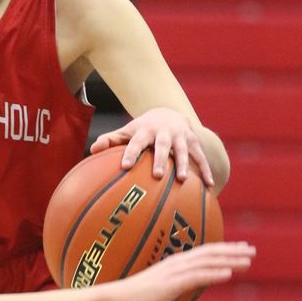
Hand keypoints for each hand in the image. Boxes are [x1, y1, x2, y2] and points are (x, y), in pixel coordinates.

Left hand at [91, 108, 213, 184]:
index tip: (124, 166)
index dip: (130, 152)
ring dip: (184, 164)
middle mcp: (164, 133)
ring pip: (183, 151)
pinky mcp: (194, 143)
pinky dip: (206, 171)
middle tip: (157, 175)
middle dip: (160, 159)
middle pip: (162, 145)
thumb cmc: (143, 130)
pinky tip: (210, 187)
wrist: (170, 113)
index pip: (136, 141)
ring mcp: (181, 137)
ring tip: (183, 180)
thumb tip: (92, 149)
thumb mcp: (128, 132)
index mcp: (145, 131)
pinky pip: (201, 157)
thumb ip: (111, 140)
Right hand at [107, 241, 253, 300]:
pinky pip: (198, 276)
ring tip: (249, 260)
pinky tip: (230, 274)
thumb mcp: (157, 289)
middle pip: (210, 253)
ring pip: (208, 262)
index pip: (203, 252)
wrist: (116, 299)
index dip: (223, 249)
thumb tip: (178, 289)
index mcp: (174, 263)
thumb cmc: (132, 297)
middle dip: (233, 250)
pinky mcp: (172, 283)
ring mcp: (175, 272)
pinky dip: (215, 273)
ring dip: (231, 260)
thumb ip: (170, 286)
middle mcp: (177, 263)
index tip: (239, 248)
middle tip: (252, 250)